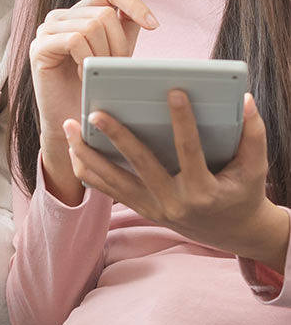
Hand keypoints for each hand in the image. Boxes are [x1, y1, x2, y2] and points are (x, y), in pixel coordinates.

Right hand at [30, 0, 157, 202]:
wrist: (73, 121)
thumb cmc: (95, 88)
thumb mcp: (117, 53)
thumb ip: (124, 23)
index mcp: (81, 13)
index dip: (134, 3)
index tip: (153, 25)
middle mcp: (61, 16)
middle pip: (104, 13)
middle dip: (120, 43)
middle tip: (116, 69)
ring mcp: (46, 30)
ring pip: (90, 25)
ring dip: (104, 54)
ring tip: (99, 74)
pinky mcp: (39, 47)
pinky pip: (73, 40)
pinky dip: (86, 60)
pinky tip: (82, 75)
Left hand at [64, 91, 289, 270]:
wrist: (233, 233)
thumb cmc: (242, 192)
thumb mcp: (255, 167)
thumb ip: (253, 133)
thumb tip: (247, 99)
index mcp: (203, 191)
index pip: (191, 151)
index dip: (184, 121)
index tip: (173, 91)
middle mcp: (174, 202)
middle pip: (140, 165)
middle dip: (116, 137)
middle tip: (95, 113)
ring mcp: (153, 208)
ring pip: (112, 181)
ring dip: (87, 154)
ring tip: (68, 126)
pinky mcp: (139, 208)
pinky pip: (106, 190)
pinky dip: (87, 170)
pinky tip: (72, 148)